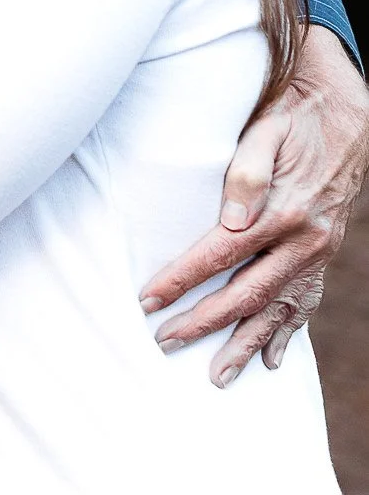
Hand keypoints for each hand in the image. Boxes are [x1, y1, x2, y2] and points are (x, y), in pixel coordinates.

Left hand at [142, 27, 368, 385]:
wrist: (346, 117)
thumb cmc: (293, 119)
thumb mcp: (267, 130)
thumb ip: (246, 171)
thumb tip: (230, 218)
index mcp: (285, 210)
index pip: (220, 255)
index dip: (182, 280)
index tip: (148, 301)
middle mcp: (304, 241)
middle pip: (246, 294)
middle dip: (203, 322)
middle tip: (164, 342)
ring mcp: (317, 255)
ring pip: (277, 311)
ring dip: (245, 345)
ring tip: (216, 377)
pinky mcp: (323, 258)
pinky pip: (306, 304)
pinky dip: (288, 335)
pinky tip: (272, 362)